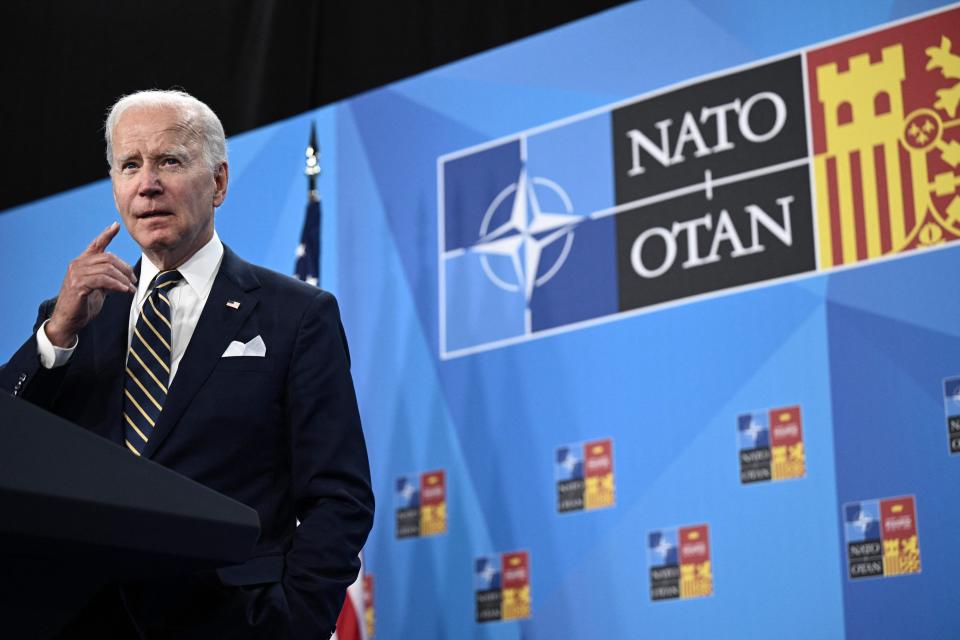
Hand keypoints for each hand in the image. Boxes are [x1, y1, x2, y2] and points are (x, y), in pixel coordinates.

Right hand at [46, 222, 136, 346]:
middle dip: (125, 268)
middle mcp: (77, 264)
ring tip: (130, 288)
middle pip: (108, 258)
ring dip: (123, 279)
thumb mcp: (98, 288)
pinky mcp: (78, 285)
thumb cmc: (83, 305)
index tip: (116, 226)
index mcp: (82, 262)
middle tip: (133, 280)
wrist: (68, 321)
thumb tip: (123, 276)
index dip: (106, 234)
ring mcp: (76, 274)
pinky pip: (102, 280)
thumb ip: (107, 278)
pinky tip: (124, 290)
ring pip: (107, 268)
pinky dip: (116, 284)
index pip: (95, 245)